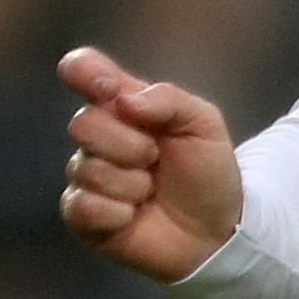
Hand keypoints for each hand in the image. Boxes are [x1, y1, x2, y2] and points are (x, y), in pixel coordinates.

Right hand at [56, 45, 241, 284]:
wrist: (216, 229)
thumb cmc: (207, 171)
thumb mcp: (203, 124)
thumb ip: (168, 100)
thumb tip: (123, 101)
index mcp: (122, 103)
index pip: (82, 69)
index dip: (84, 72)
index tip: (110, 89)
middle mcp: (98, 135)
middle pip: (82, 124)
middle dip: (128, 145)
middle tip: (155, 159)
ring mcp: (87, 175)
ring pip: (87, 169)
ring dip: (131, 184)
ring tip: (151, 191)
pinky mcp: (82, 214)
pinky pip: (81, 206)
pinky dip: (116, 213)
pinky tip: (133, 215)